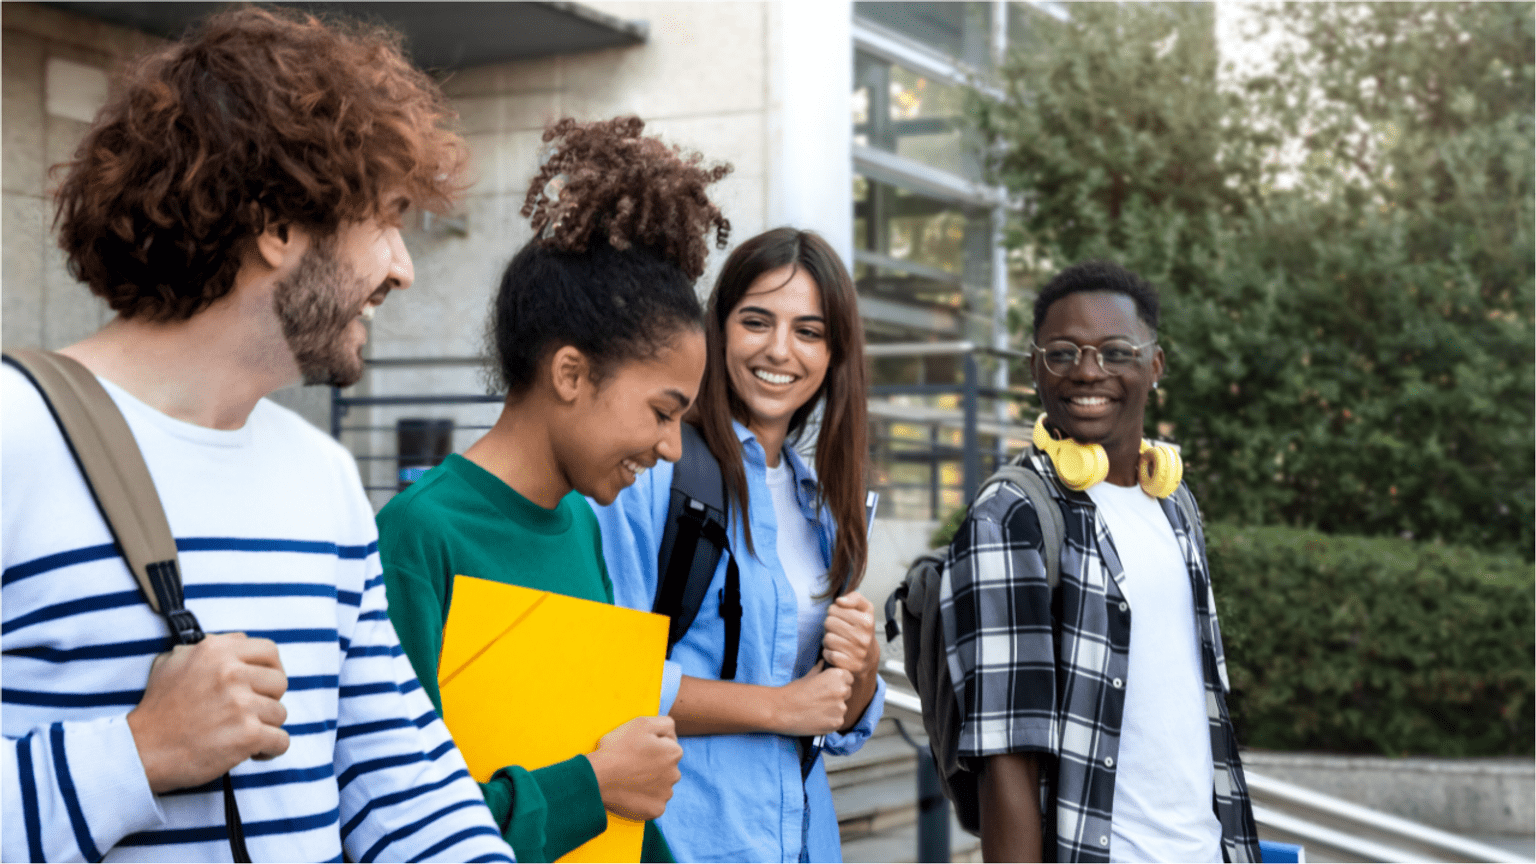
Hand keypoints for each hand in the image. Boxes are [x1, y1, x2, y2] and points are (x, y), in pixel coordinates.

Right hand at [127, 632, 288, 793]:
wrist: (140, 751)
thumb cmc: (157, 710)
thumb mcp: (173, 663)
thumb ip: (207, 648)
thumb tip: (236, 642)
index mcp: (216, 651)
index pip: (269, 651)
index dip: (269, 669)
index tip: (261, 685)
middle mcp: (231, 673)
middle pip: (279, 682)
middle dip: (267, 700)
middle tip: (248, 713)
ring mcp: (241, 704)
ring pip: (280, 713)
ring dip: (265, 727)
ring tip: (241, 734)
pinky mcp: (247, 734)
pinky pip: (281, 740)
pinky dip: (271, 749)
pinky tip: (253, 752)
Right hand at [587, 715, 682, 821]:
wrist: (597, 778)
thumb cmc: (617, 748)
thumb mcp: (642, 723)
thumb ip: (665, 723)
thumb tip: (673, 734)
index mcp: (674, 753)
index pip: (670, 746)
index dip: (653, 745)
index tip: (638, 749)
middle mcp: (675, 775)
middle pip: (667, 768)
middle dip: (654, 765)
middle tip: (632, 764)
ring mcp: (666, 795)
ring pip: (661, 786)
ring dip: (650, 783)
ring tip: (629, 779)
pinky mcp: (656, 810)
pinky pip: (653, 803)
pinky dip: (644, 799)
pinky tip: (630, 793)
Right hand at [770, 663, 852, 736]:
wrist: (781, 710)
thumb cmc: (793, 691)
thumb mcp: (808, 676)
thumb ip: (820, 670)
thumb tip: (823, 663)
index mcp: (837, 675)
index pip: (849, 677)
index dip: (839, 682)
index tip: (829, 686)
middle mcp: (842, 690)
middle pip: (848, 692)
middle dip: (838, 695)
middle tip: (821, 698)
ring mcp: (841, 708)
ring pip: (843, 707)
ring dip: (834, 708)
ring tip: (817, 709)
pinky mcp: (837, 723)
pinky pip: (838, 720)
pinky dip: (830, 720)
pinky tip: (817, 718)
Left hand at [821, 592, 877, 677]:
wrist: (869, 658)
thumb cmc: (862, 630)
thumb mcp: (864, 609)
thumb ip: (854, 598)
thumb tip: (840, 601)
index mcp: (867, 621)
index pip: (834, 609)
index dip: (834, 613)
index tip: (841, 618)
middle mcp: (864, 637)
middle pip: (828, 623)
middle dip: (830, 626)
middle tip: (838, 630)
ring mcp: (857, 652)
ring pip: (827, 639)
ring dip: (828, 640)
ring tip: (837, 640)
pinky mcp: (849, 665)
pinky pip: (828, 654)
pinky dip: (828, 653)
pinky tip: (836, 651)